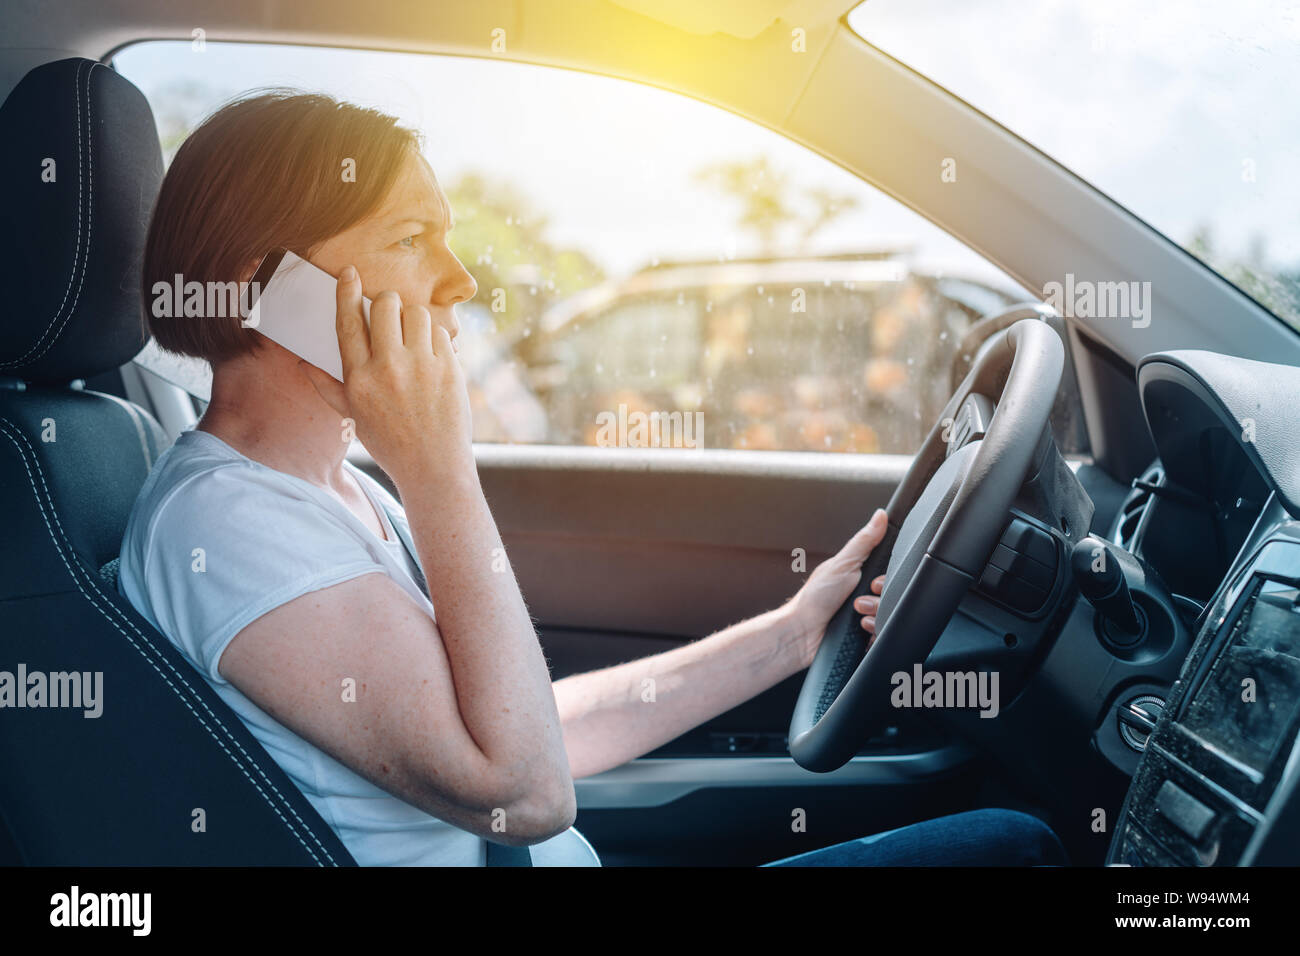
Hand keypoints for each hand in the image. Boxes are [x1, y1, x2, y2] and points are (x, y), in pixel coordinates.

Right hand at [300, 265, 472, 487]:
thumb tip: (303, 363)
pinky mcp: (450, 368)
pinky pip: (441, 333)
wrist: (433, 466)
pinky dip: (436, 339)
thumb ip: (328, 387)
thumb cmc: (390, 443)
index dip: (347, 293)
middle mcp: (388, 368)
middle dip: (388, 303)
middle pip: (386, 305)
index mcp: (359, 379)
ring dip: (413, 319)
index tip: (350, 273)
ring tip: (413, 339)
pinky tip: (433, 358)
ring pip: (416, 313)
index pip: (348, 323)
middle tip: (390, 315)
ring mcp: (421, 367)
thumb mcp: (353, 417)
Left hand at [788, 509, 889, 668]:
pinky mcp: (864, 637)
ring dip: (874, 616)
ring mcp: (863, 616)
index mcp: (857, 576)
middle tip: (859, 601)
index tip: (874, 583)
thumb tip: (880, 516)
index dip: (884, 580)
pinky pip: (883, 634)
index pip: (887, 574)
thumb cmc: (814, 599)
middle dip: (877, 600)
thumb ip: (864, 541)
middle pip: (890, 596)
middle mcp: (862, 596)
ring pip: (888, 615)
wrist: (802, 633)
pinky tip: (860, 629)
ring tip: (856, 616)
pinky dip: (874, 632)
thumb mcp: (842, 564)